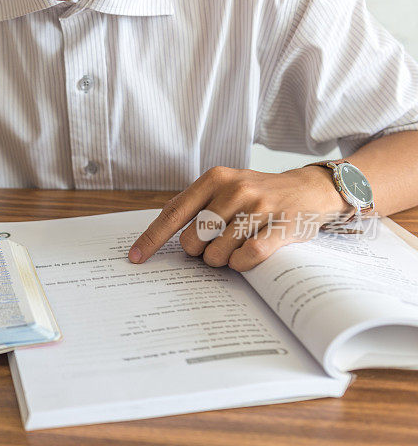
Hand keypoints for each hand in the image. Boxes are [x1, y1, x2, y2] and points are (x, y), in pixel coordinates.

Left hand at [129, 166, 353, 270]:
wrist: (310, 188)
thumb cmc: (258, 195)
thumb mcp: (225, 188)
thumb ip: (195, 206)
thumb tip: (160, 236)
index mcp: (214, 179)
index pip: (173, 213)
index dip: (151, 239)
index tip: (135, 258)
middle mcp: (235, 189)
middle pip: (193, 240)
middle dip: (199, 252)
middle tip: (217, 244)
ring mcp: (259, 206)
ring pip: (217, 253)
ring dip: (222, 261)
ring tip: (236, 248)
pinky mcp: (282, 225)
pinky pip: (247, 257)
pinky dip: (242, 266)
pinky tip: (247, 258)